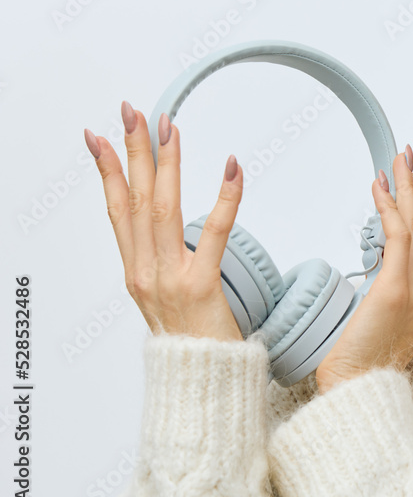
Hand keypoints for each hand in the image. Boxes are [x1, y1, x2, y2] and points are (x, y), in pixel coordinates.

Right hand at [83, 101, 243, 340]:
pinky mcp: (201, 286)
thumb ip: (161, 267)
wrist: (202, 385)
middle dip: (132, 151)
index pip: (116, 211)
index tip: (98, 136)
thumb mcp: (164, 302)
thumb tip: (168, 238)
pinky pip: (215, 233)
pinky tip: (231, 166)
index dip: (106, 171)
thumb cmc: (191, 344)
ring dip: (166, 162)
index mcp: (135, 273)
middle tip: (132, 111)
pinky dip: (224, 196)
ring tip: (169, 126)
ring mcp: (169, 278)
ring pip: (163, 208)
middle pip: (135, 199)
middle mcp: (145, 272)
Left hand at [314, 147, 412, 393]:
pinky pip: (398, 238)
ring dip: (405, 190)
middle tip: (405, 158)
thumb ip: (383, 295)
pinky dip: (389, 209)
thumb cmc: (358, 367)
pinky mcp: (396, 291)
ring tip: (394, 163)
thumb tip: (376, 272)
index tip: (409, 184)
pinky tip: (379, 190)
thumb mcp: (378, 325)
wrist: (356, 394)